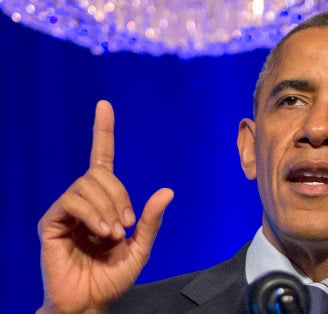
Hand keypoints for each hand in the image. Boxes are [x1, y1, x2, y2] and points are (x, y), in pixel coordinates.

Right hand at [37, 100, 173, 312]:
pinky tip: (102, 232)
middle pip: (100, 173)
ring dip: (108, 208)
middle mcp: (84, 201)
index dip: (103, 132)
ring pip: (87, 184)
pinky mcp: (52, 222)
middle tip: (126, 225)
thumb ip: (151, 220)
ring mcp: (66, 211)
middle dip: (120, 195)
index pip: (102, 160)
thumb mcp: (140, 248)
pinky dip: (92, 214)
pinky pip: (73, 200)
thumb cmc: (112, 277)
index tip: (104, 105)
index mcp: (104, 203)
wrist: (90, 301)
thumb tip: (167, 190)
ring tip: (113, 234)